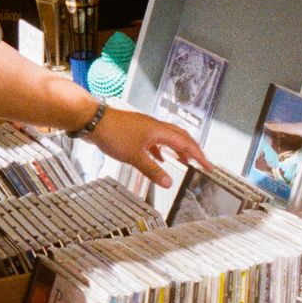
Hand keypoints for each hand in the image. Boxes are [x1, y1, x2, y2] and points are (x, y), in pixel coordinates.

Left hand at [91, 105, 211, 185]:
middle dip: (193, 150)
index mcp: (159, 131)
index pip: (186, 144)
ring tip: (184, 161)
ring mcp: (146, 128)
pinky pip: (156, 141)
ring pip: (168, 138)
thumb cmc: (113, 133)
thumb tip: (169, 183)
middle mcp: (156, 127)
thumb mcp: (134, 156)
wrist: (93, 120)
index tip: (208, 166)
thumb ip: (152, 170)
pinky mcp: (137, 131)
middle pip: (181, 137)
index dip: (199, 156)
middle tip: (201, 163)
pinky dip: (162, 150)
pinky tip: (159, 158)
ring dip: (178, 149)